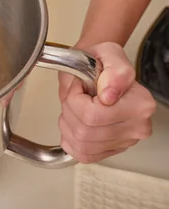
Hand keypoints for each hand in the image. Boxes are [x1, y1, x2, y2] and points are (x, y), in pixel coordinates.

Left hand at [58, 42, 154, 162]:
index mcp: (140, 104)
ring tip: (75, 107)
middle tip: (75, 96)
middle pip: (84, 131)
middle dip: (69, 111)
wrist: (98, 68)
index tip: (79, 86)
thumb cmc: (102, 62)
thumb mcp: (108, 54)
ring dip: (68, 124)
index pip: (93, 115)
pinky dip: (71, 139)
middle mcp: (138, 127)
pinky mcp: (111, 151)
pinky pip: (82, 154)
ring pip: (81, 144)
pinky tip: (76, 122)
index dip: (75, 98)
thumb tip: (109, 95)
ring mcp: (125, 142)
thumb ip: (114, 72)